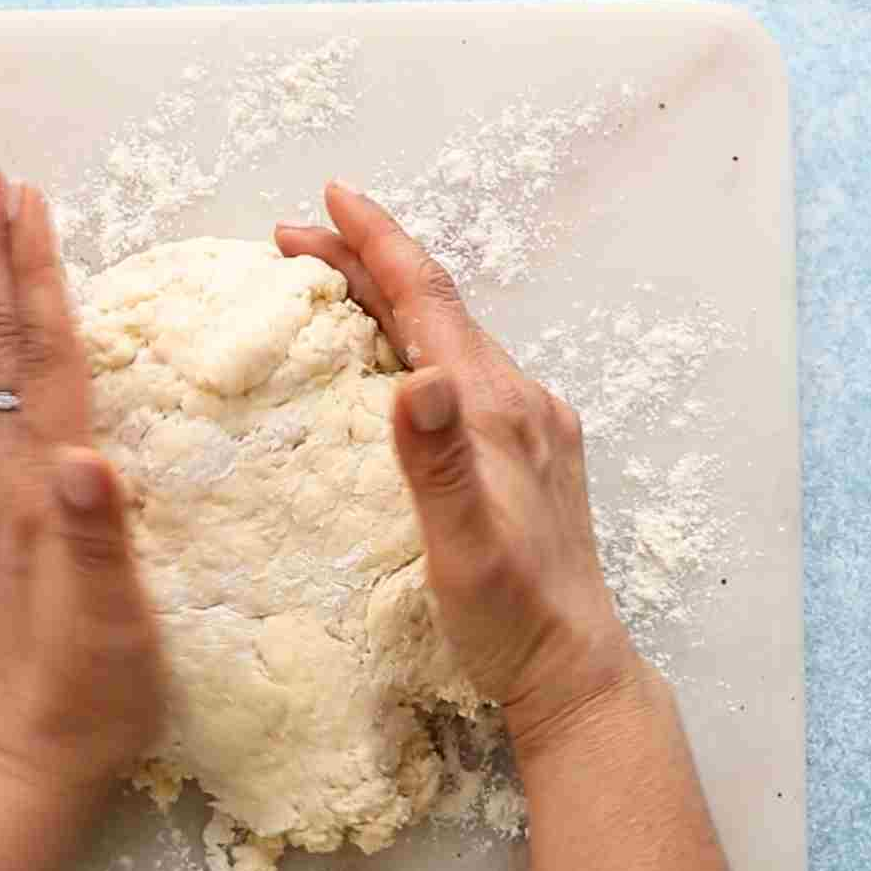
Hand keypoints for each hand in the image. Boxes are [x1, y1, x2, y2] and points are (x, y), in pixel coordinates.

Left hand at [0, 158, 163, 799]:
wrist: (37, 750)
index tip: (26, 195)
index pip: (45, 349)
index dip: (38, 270)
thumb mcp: (110, 616)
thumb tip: (87, 456)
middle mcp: (7, 467)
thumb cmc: (93, 685)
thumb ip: (97, 535)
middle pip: (1, 335)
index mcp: (45, 476)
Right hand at [276, 182, 636, 756]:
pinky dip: (414, 343)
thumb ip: (439, 463)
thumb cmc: (512, 620)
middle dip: (366, 263)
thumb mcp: (464, 548)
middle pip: (434, 307)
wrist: (576, 673)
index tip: (331, 196)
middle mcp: (519, 401)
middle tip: (294, 238)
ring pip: (448, 337)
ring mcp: (529, 426)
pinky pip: (462, 373)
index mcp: (497, 406)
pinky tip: (393, 365)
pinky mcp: (530, 454)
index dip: (377, 242)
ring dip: (388, 301)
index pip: (428, 299)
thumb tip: (417, 376)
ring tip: (330, 285)